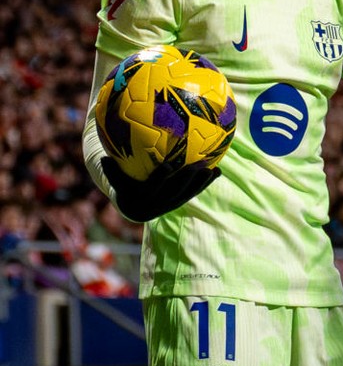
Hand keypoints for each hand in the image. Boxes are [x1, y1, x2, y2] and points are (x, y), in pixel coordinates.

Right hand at [101, 156, 219, 222]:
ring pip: (185, 195)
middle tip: (196, 165)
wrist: (129, 197)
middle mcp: (153, 208)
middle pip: (171, 194)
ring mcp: (168, 206)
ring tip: (211, 169)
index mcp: (136, 202)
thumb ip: (108, 167)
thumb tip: (102, 157)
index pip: (149, 191)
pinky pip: (192, 192)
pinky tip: (217, 170)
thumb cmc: (118, 175)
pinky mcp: (179, 202)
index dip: (158, 180)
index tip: (167, 166)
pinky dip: (204, 183)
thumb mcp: (109, 171)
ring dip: (199, 183)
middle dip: (185, 181)